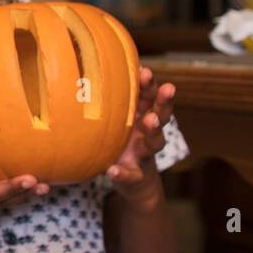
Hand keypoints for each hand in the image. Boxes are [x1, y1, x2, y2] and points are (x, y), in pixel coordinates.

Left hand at [105, 67, 174, 208]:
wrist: (134, 183)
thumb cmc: (122, 143)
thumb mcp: (120, 122)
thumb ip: (112, 103)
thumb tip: (84, 71)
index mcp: (141, 118)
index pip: (149, 98)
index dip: (149, 84)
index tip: (145, 70)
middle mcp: (147, 134)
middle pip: (161, 115)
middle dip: (164, 101)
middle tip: (168, 87)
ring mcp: (144, 155)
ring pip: (154, 143)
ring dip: (154, 131)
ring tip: (151, 120)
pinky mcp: (135, 176)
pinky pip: (130, 175)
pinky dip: (123, 173)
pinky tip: (114, 171)